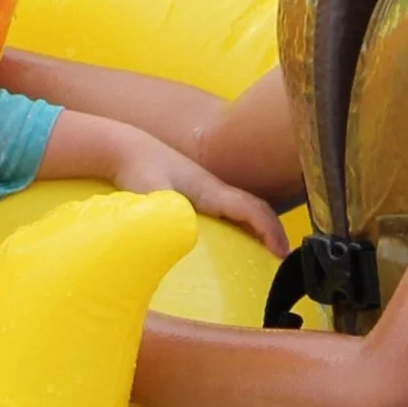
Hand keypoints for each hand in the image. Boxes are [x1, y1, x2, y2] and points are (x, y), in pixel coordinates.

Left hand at [126, 131, 290, 257]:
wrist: (124, 148)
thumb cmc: (138, 168)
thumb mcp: (153, 194)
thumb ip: (166, 215)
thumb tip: (181, 240)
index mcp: (211, 189)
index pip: (251, 208)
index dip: (270, 230)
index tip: (281, 253)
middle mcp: (214, 188)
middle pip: (255, 208)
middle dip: (272, 230)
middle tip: (283, 258)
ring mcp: (206, 189)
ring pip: (243, 207)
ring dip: (260, 226)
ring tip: (268, 252)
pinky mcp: (195, 192)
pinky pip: (229, 209)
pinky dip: (243, 223)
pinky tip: (236, 239)